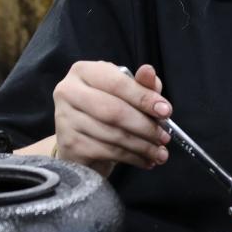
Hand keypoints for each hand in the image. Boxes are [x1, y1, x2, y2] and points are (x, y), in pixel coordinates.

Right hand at [52, 61, 171, 178]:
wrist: (82, 139)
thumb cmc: (107, 109)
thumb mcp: (127, 93)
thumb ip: (141, 83)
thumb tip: (148, 71)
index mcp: (84, 71)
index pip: (117, 83)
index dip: (144, 98)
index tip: (166, 111)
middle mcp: (67, 91)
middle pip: (114, 110)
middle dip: (144, 126)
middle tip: (165, 137)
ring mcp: (64, 118)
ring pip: (112, 134)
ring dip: (141, 146)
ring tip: (159, 152)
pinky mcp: (68, 143)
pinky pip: (106, 152)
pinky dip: (131, 158)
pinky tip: (145, 160)